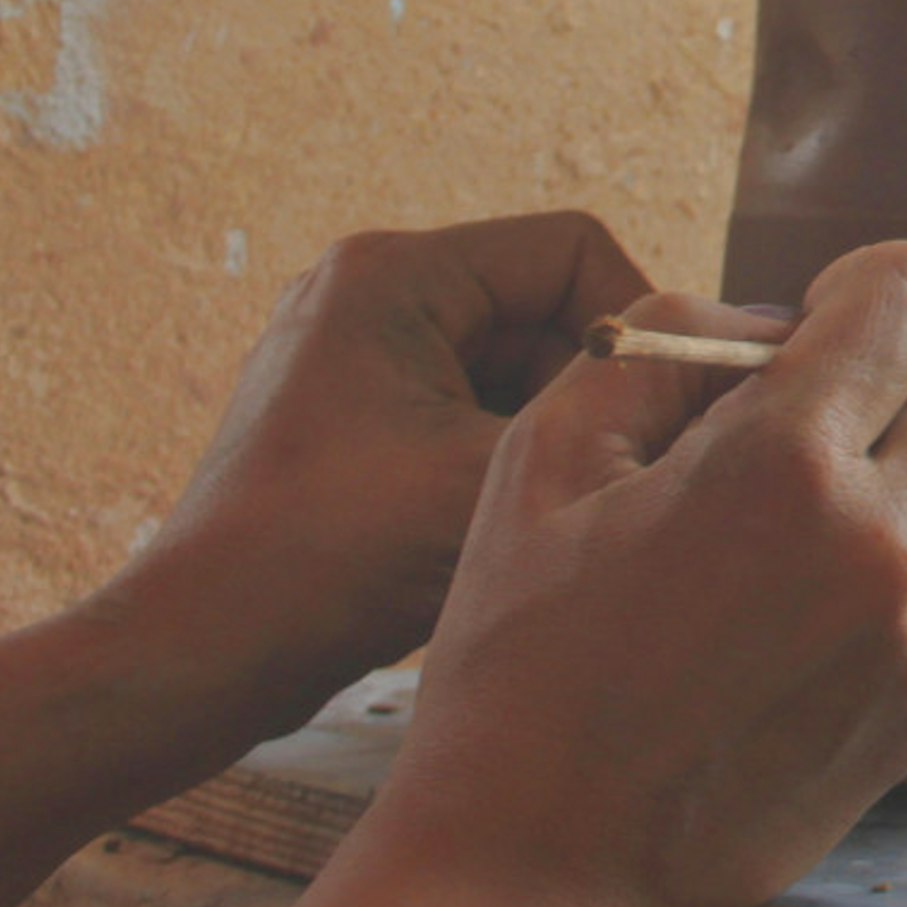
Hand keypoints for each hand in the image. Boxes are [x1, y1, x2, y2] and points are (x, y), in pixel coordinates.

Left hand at [108, 214, 657, 740]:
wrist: (201, 658)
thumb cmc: (331, 561)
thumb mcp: (493, 474)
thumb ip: (606, 414)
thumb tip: (705, 376)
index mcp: (394, 274)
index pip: (575, 249)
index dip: (641, 320)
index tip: (669, 405)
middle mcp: (366, 292)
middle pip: (545, 307)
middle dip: (592, 385)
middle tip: (632, 463)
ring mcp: (353, 355)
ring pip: (512, 366)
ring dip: (552, 428)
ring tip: (569, 504)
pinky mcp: (349, 417)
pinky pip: (467, 410)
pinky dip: (505, 458)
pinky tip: (518, 526)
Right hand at [351, 242, 906, 906]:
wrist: (532, 877)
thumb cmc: (516, 665)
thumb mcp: (542, 460)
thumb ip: (668, 347)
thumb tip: (775, 325)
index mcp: (785, 466)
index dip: (870, 285)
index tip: (822, 320)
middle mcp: (883, 546)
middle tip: (828, 408)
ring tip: (825, 502)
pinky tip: (811, 596)